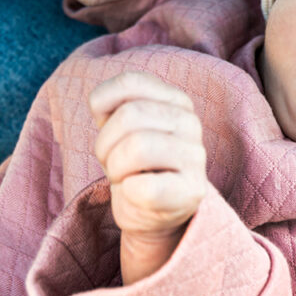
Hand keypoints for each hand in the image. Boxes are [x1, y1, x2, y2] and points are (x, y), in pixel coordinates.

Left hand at [89, 72, 207, 282]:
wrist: (150, 212)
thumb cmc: (132, 165)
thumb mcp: (118, 127)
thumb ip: (113, 103)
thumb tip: (99, 102)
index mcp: (176, 100)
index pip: (129, 83)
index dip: (104, 110)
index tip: (111, 132)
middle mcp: (191, 123)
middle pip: (129, 116)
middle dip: (106, 144)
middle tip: (114, 163)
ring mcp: (196, 157)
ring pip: (136, 148)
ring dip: (115, 169)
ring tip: (125, 178)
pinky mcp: (192, 191)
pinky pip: (143, 187)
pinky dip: (128, 192)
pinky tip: (138, 195)